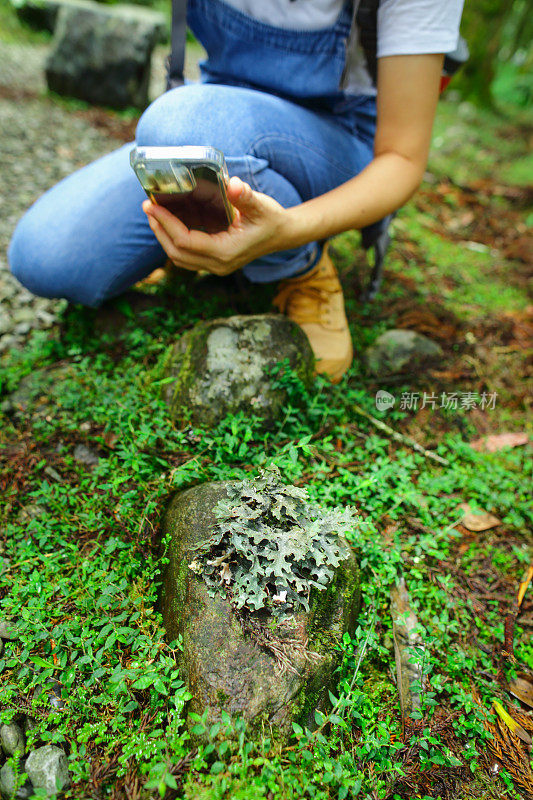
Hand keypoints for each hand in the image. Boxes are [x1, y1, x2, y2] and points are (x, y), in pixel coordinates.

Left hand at [142, 176, 289, 275]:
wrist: (283, 235)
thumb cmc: (272, 219)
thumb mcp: (261, 205)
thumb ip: (245, 196)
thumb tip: (233, 184)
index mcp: (225, 252)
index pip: (185, 241)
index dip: (166, 223)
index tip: (152, 205)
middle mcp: (218, 264)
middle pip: (176, 253)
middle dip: (159, 229)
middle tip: (148, 206)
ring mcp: (216, 266)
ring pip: (179, 258)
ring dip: (164, 237)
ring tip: (154, 215)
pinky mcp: (214, 262)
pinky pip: (186, 257)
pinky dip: (173, 241)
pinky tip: (169, 223)